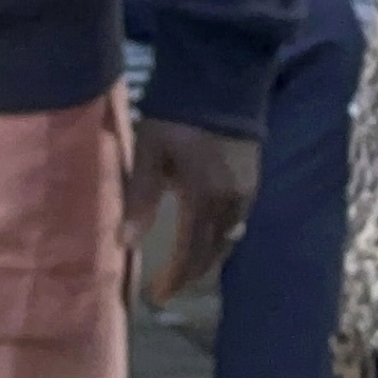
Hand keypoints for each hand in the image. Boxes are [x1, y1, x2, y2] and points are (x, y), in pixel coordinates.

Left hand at [126, 116, 260, 306]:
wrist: (221, 79)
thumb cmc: (177, 116)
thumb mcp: (150, 154)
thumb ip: (140, 200)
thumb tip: (125, 244)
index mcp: (204, 200)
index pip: (190, 254)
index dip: (174, 279)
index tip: (156, 297)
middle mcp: (231, 204)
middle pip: (212, 253)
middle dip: (190, 274)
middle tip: (169, 287)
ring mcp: (247, 193)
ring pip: (228, 240)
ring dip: (207, 257)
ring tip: (186, 267)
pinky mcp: (253, 180)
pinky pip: (237, 223)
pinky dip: (220, 238)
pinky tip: (208, 236)